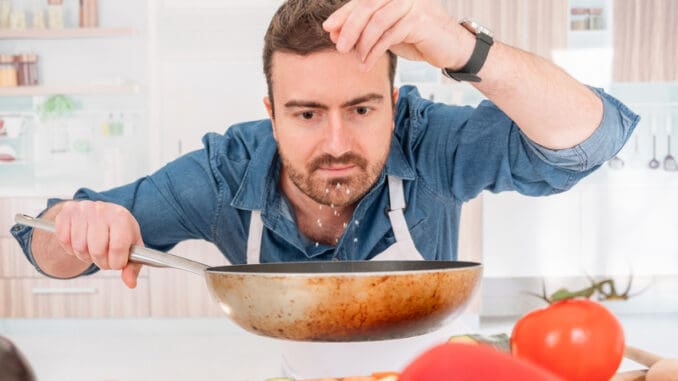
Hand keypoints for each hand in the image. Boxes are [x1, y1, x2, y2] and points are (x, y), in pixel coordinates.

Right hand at [54, 200, 143, 287]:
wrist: (99, 213)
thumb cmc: (118, 231)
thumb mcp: (131, 246)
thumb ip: (132, 266)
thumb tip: (130, 283)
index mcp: (122, 217)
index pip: (118, 247)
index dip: (116, 262)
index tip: (116, 263)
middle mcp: (103, 210)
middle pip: (97, 250)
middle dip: (100, 261)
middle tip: (103, 257)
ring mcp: (83, 209)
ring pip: (79, 247)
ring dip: (85, 256)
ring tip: (92, 249)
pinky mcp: (67, 212)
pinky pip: (64, 240)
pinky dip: (70, 248)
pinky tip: (79, 242)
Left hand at [322, 0, 473, 71]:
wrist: (451, 48)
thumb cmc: (419, 38)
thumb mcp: (388, 31)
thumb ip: (366, 29)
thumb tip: (336, 33)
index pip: (362, 0)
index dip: (343, 14)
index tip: (329, 28)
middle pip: (367, 6)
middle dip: (349, 27)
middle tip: (339, 46)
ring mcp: (412, 4)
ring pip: (377, 21)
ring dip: (362, 43)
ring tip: (355, 59)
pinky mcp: (419, 21)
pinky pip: (389, 36)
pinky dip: (375, 52)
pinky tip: (367, 63)